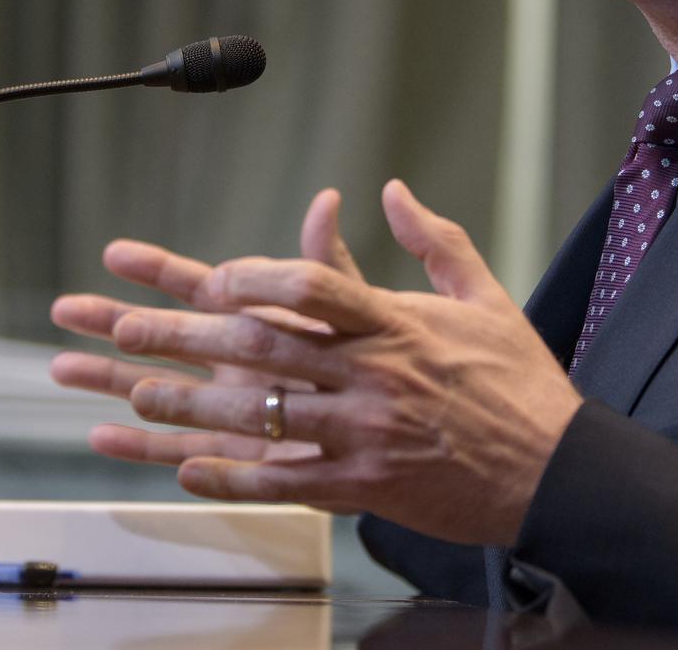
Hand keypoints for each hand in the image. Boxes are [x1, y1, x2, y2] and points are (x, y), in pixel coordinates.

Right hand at [50, 189, 356, 468]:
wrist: (408, 424)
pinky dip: (142, 447)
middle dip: (114, 321)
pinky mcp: (242, 456)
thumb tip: (327, 200)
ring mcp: (233, 405)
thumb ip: (329, 266)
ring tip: (60, 368)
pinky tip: (101, 437)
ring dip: (111, 381)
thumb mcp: (359, 308)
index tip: (116, 252)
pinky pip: (184, 449)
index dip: (159, 269)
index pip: (200, 286)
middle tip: (66, 307)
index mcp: (260, 319)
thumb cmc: (383, 359)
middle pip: (165, 336)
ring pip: (160, 390)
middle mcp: (238, 360)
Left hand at [89, 181, 583, 544]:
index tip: (215, 274)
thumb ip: (436, 237)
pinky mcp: (364, 487)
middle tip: (125, 325)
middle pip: (264, 349)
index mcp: (398, 325)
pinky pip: (285, 483)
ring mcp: (364, 435)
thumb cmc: (518, 378)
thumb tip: (393, 190)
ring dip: (189, 405)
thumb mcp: (485, 293)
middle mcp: (373, 377)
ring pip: (262, 417)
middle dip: (187, 335)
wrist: (552, 467)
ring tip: (134, 394)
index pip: (314, 288)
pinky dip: (232, 477)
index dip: (255, 276)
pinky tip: (187, 469)